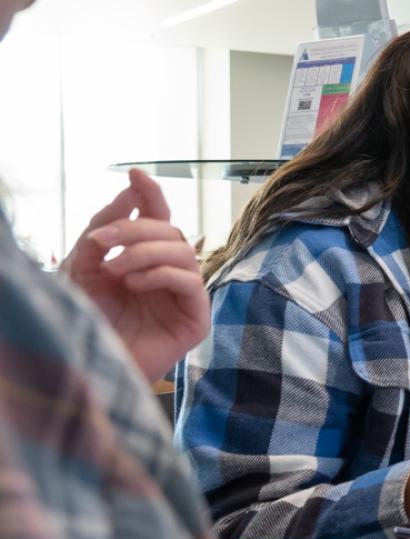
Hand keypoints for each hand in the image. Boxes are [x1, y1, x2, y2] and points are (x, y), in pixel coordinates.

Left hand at [62, 169, 209, 380]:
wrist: (87, 365)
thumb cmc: (85, 321)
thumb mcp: (83, 266)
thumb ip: (104, 229)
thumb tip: (130, 193)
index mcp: (144, 260)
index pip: (157, 219)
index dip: (150, 194)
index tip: (134, 173)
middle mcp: (168, 274)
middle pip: (169, 232)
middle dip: (135, 229)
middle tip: (101, 240)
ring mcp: (185, 296)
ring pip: (182, 253)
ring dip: (144, 253)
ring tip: (114, 269)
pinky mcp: (196, 318)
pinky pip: (190, 281)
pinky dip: (161, 275)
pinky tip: (134, 284)